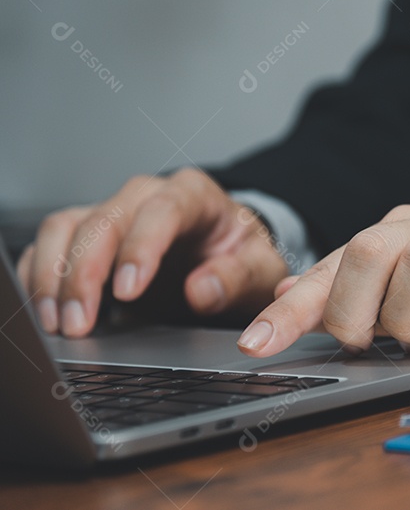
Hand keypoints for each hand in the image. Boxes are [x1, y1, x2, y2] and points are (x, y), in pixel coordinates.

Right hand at [16, 168, 288, 336]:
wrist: (231, 252)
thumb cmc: (244, 256)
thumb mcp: (260, 269)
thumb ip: (238, 278)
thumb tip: (201, 290)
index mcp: (195, 195)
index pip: (164, 210)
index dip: (142, 247)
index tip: (128, 291)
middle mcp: (148, 195)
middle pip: (105, 219)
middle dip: (86, 273)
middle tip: (80, 323)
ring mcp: (114, 212)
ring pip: (67, 227)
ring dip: (54, 276)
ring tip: (59, 324)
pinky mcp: (88, 233)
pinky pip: (49, 244)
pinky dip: (39, 275)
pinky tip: (45, 312)